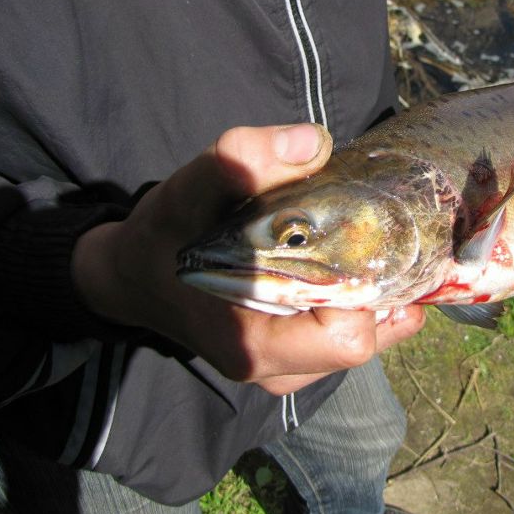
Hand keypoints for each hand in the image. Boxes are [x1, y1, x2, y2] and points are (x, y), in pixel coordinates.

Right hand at [71, 124, 424, 395]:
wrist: (135, 272)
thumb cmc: (164, 236)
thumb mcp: (189, 190)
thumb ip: (242, 161)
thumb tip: (311, 142)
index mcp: (253, 347)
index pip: (347, 339)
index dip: (365, 290)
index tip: (359, 239)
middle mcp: (274, 371)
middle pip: (362, 342)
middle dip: (378, 290)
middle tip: (376, 237)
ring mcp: (284, 370)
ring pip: (360, 342)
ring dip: (371, 297)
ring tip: (368, 249)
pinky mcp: (289, 359)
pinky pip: (344, 339)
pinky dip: (359, 304)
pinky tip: (356, 266)